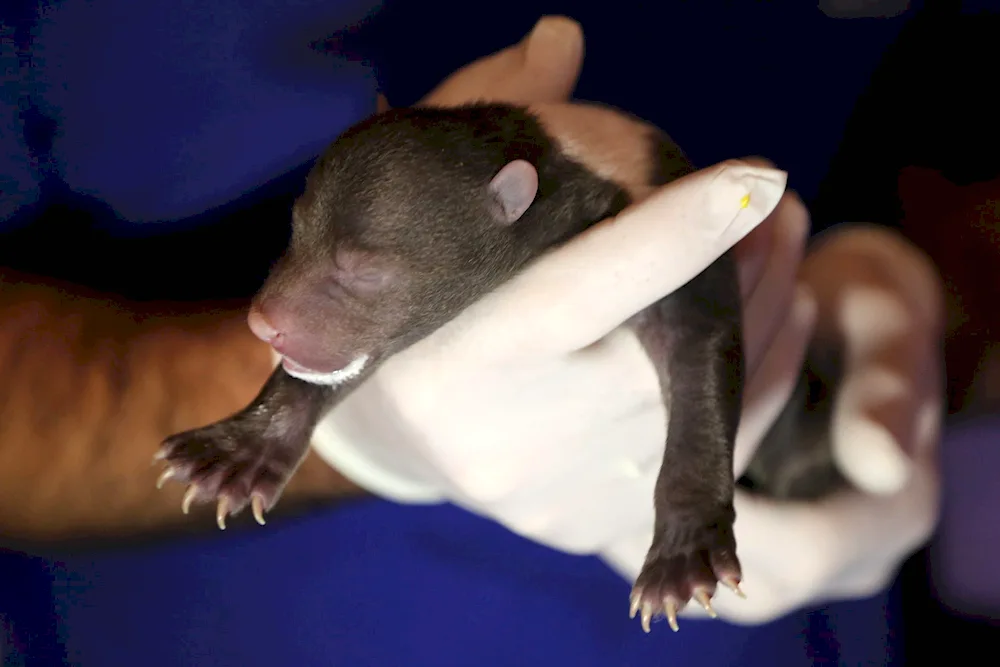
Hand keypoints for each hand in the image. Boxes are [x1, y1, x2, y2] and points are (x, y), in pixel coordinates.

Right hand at [306, 15, 943, 624]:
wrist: (396, 433)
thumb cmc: (411, 302)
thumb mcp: (426, 212)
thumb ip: (492, 128)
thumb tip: (564, 39)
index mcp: (455, 354)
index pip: (575, 292)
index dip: (668, 236)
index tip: (756, 175)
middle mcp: (510, 435)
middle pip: (664, 354)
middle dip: (747, 271)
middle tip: (782, 203)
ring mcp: (558, 490)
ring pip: (708, 407)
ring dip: (770, 318)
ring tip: (783, 247)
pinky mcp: (595, 522)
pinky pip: (714, 457)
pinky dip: (761, 381)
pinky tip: (775, 319)